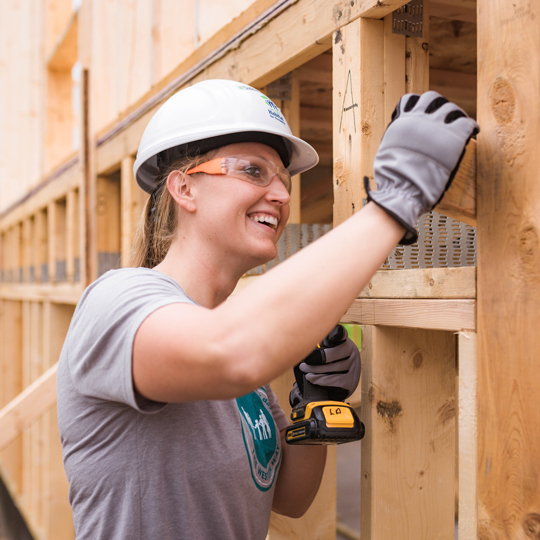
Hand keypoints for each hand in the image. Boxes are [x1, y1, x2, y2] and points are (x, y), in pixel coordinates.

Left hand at [289, 325, 360, 406]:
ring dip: (314, 370)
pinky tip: (311, 378)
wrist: (335, 383)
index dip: (335, 334)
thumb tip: (304, 337)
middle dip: (314, 359)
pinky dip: (320, 380)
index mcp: (344, 340)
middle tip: (302, 363)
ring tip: (304, 370)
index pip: (340, 334)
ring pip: (332, 368)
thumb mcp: (324, 348)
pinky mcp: (351, 381)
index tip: (328, 336)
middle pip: (331, 354)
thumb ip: (319, 341)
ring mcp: (354, 367)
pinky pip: (334, 380)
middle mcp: (352, 351)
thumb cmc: (326, 361)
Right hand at [365, 91, 479, 244]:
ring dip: (454, 114)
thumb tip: (398, 136)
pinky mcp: (454, 136)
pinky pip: (467, 122)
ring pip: (451, 107)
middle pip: (432, 98)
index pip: (410, 100)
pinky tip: (472, 131)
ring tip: (457, 123)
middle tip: (441, 118)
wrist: (403, 189)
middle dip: (437, 106)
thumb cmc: (391, 177)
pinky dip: (471, 126)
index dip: (416, 106)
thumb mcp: (385, 151)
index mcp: (402, 121)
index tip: (419, 115)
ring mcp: (437, 126)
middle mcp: (419, 118)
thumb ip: (394, 138)